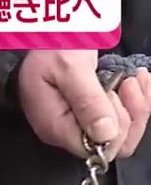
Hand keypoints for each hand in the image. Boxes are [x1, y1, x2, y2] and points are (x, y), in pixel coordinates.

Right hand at [17, 50, 150, 160]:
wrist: (47, 34)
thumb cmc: (51, 48)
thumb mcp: (70, 68)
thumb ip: (87, 101)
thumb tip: (104, 135)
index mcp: (55, 126)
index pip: (95, 149)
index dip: (115, 127)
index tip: (113, 93)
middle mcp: (66, 133)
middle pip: (113, 145)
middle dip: (130, 114)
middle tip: (126, 81)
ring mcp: (78, 126)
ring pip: (122, 135)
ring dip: (137, 106)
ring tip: (132, 78)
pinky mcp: (88, 117)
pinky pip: (121, 123)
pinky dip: (136, 102)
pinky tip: (134, 81)